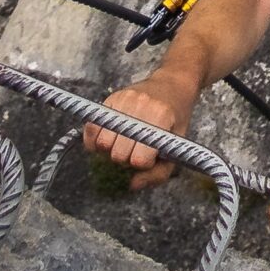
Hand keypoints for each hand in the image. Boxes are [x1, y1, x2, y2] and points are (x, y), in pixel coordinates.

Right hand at [85, 74, 195, 190]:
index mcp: (161, 119)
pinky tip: (107, 139)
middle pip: (117, 153)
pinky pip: (91, 127)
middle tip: (134, 151)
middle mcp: (141, 107)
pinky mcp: (111, 97)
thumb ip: (159, 173)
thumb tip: (133, 185)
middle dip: (124, 159)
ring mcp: (124, 100)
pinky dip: (94, 139)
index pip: (139, 159)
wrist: (173, 85)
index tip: (149, 157)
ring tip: (122, 144)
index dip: (142, 164)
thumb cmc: (176, 119)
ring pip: (101, 142)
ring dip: (109, 151)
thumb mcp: (177, 146)